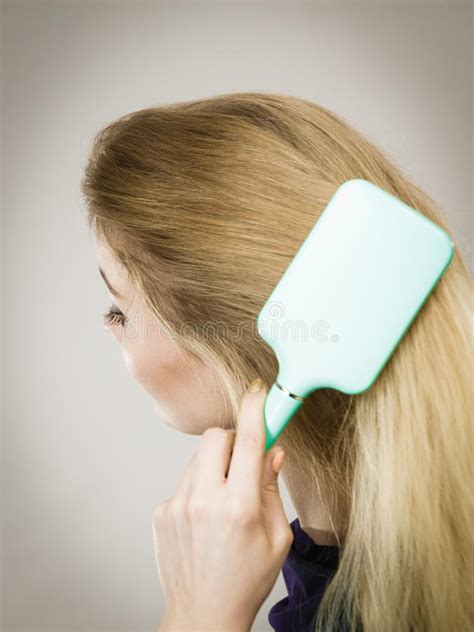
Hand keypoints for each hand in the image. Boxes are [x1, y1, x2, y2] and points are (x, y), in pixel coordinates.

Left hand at [152, 378, 292, 631]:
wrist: (203, 614)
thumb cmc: (246, 579)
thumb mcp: (276, 538)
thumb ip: (272, 490)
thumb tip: (273, 451)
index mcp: (239, 507)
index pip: (249, 442)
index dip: (255, 409)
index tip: (258, 390)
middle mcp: (204, 500)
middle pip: (215, 437)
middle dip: (232, 439)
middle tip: (244, 461)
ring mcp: (177, 505)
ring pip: (198, 458)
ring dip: (215, 465)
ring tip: (224, 499)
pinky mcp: (162, 511)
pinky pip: (184, 481)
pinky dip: (199, 488)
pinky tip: (205, 518)